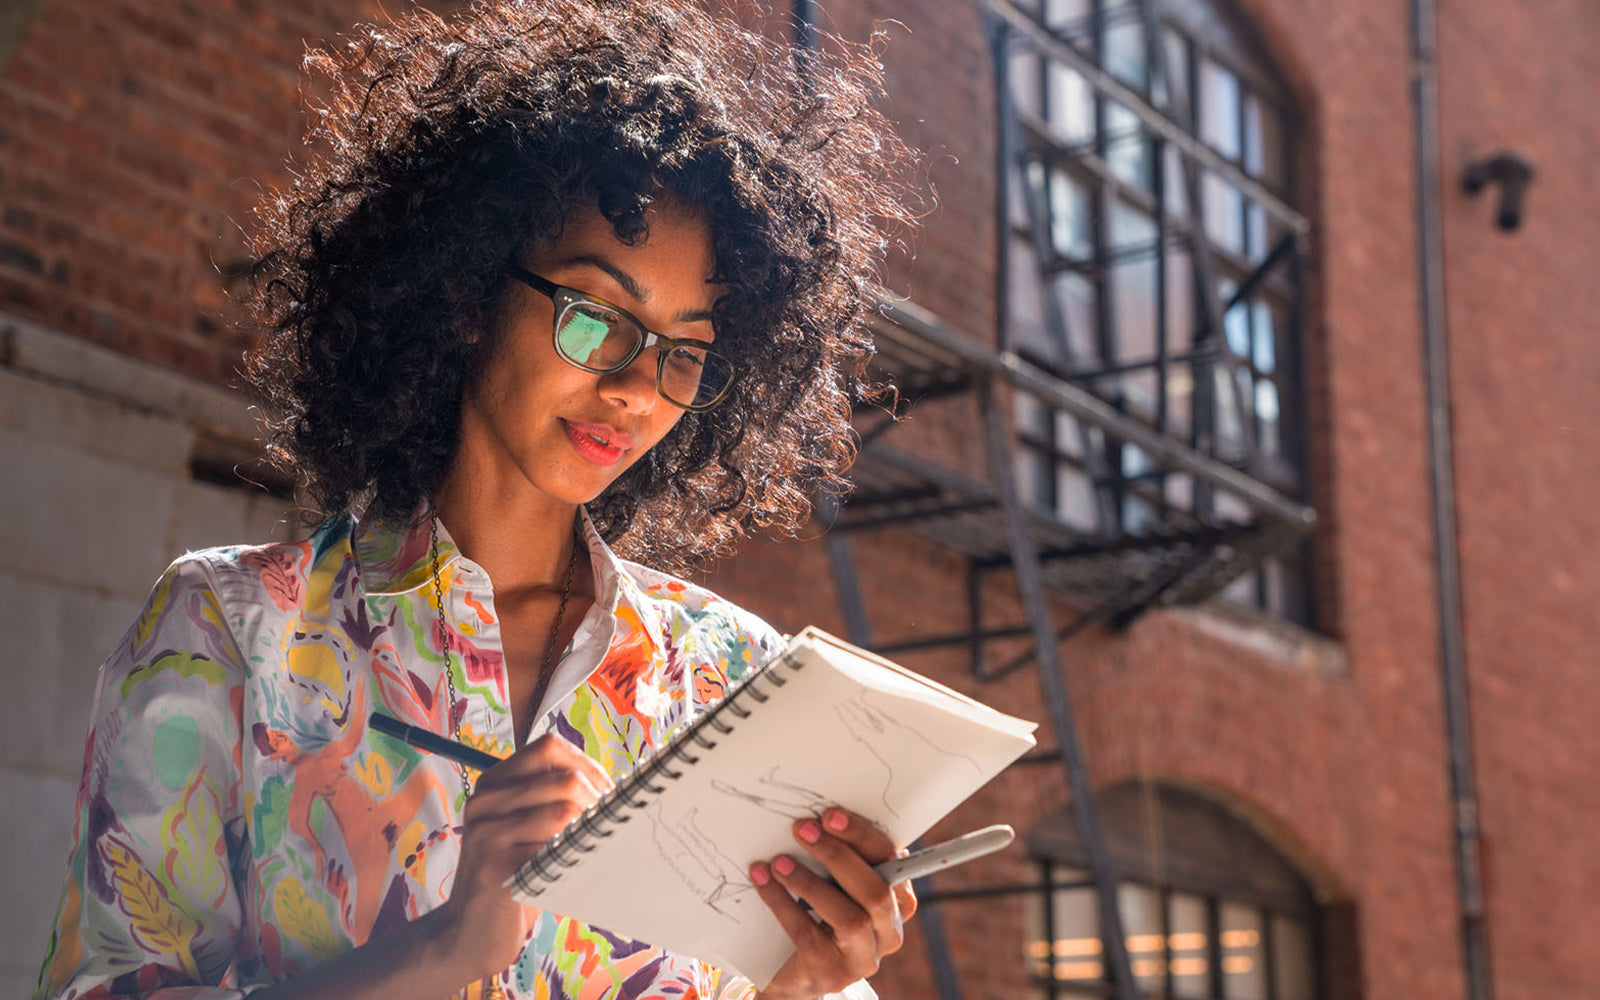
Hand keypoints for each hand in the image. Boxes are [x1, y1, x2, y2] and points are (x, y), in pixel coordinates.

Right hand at [434, 734, 613, 980]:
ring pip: (564, 809)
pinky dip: (577, 855)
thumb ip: (555, 799)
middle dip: (600, 802)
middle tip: (614, 828)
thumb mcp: (530, 829)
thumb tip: (618, 785)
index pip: (550, 747)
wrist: (470, 933)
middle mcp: (485, 799)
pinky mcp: (492, 863)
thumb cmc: (515, 877)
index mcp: (494, 782)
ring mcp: (485, 830)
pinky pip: (552, 847)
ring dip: (593, 830)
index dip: (589, 766)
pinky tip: (581, 869)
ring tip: (601, 848)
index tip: (610, 795)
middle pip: (565, 778)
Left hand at [748, 808, 916, 999]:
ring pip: (850, 918)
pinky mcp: (832, 974)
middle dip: (838, 856)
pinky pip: (809, 935)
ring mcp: (863, 959)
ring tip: (778, 862)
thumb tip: (816, 817)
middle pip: (877, 892)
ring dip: (810, 884)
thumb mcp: (838, 886)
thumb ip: (842, 860)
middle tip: (802, 829)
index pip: (892, 862)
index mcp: (897, 901)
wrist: (794, 970)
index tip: (830, 815)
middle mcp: (889, 933)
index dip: (863, 837)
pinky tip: (764, 882)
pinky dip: (783, 904)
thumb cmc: (820, 915)